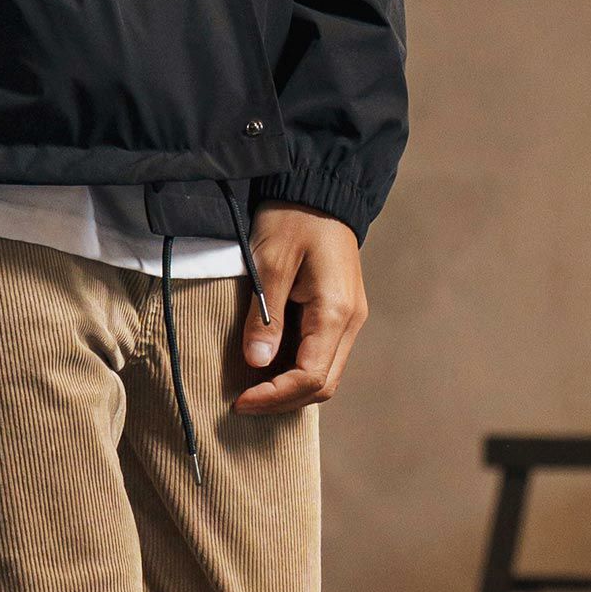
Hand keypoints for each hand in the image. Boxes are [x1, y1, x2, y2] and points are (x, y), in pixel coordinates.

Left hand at [233, 202, 367, 414]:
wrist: (318, 188)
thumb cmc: (293, 218)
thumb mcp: (270, 262)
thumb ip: (265, 316)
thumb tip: (258, 363)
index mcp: (336, 311)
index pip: (311, 377)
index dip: (275, 396)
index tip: (240, 401)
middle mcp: (350, 321)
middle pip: (322, 386)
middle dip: (282, 401)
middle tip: (243, 403)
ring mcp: (348, 319)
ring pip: (324, 375)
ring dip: (288, 390)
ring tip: (252, 390)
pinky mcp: (338, 314)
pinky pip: (320, 357)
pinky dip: (294, 372)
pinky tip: (267, 370)